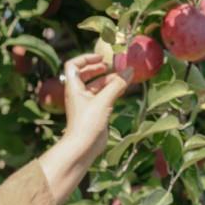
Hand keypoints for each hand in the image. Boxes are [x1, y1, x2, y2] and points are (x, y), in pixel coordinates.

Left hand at [59, 52, 133, 169]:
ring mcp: (86, 103)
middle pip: (86, 74)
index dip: (86, 58)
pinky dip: (112, 90)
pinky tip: (124, 88)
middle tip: (112, 65)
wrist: (83, 146)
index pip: (73, 65)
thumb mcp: (103, 100)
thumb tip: (130, 70)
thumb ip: (117, 84)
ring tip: (124, 76)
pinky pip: (103, 96)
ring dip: (109, 80)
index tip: (100, 57)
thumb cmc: (87, 122)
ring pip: (97, 86)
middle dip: (99, 68)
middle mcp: (78, 93)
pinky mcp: (95, 112)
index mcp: (74, 87)